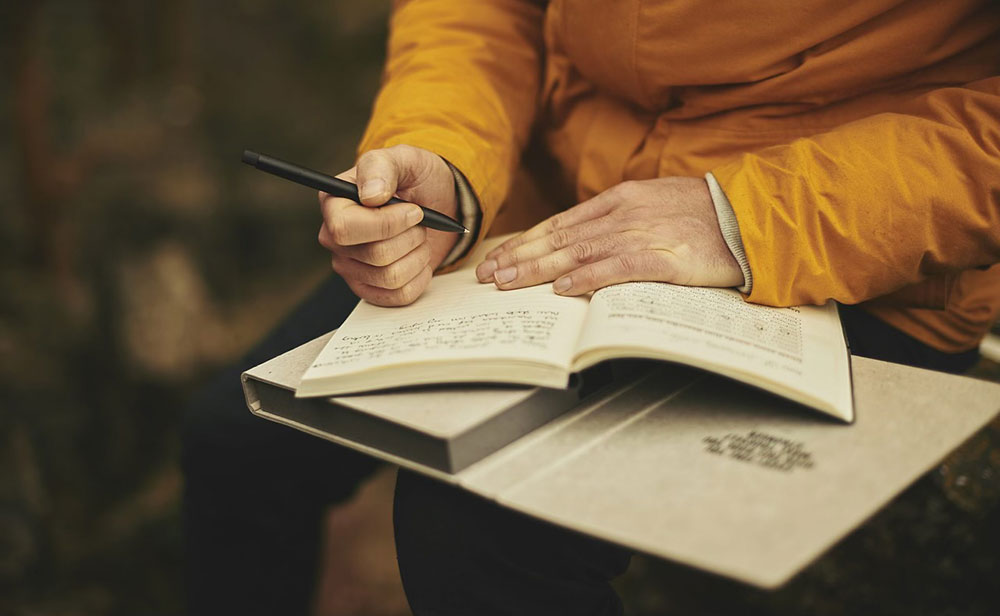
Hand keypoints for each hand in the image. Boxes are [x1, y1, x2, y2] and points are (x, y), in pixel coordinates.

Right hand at [318, 145, 458, 305]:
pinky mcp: (370, 289)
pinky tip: (418, 257)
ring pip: (391, 277)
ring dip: (418, 255)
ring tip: (418, 237)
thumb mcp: (404, 159)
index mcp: (334, 204)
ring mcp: (350, 267)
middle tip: (418, 221)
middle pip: (375, 255)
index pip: (345, 229)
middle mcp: (335, 239)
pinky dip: (420, 276)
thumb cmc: (415, 179)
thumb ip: (382, 167)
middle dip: (410, 237)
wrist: (436, 203)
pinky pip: (400, 296)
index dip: (386, 224)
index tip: (414, 210)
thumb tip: (370, 195)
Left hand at [476, 177, 742, 294]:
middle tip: (487, 275)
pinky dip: (586, 279)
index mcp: (620, 200)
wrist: (752, 215)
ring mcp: (642, 234)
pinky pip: (616, 269)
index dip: (526, 242)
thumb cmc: (706, 215)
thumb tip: (583, 242)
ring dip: (538, 269)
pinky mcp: (663, 258)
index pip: (560, 223)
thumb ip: (619, 220)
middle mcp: (623, 214)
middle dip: (519, 257)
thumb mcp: (655, 205)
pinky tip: (561, 289)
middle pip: (559, 238)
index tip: (499, 257)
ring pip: (577, 253)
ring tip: (508, 283)